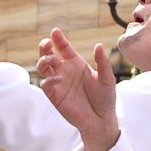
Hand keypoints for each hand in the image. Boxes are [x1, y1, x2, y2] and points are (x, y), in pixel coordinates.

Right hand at [35, 27, 119, 150]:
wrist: (102, 119)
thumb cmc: (105, 98)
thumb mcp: (107, 78)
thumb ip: (102, 62)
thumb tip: (98, 45)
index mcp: (76, 63)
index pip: (64, 48)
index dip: (58, 39)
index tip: (55, 32)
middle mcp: (65, 71)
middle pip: (49, 55)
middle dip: (44, 47)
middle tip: (46, 43)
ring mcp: (58, 82)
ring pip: (43, 67)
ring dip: (43, 61)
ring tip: (50, 59)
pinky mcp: (55, 95)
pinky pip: (46, 84)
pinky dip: (49, 80)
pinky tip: (58, 78)